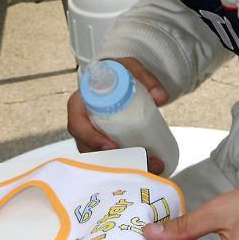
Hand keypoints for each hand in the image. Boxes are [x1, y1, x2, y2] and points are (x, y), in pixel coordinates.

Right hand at [68, 57, 168, 172]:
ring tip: (152, 167)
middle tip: (141, 161)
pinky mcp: (102, 145)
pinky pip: (109, 160)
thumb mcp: (130, 69)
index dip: (91, 138)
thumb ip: (147, 79)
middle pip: (88, 149)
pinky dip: (127, 167)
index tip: (112, 146)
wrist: (116, 78)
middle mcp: (81, 124)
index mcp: (79, 104)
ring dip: (125, 167)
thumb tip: (162, 97)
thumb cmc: (117, 73)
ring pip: (100, 159)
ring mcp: (91, 137)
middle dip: (114, 160)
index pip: (77, 125)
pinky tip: (148, 171)